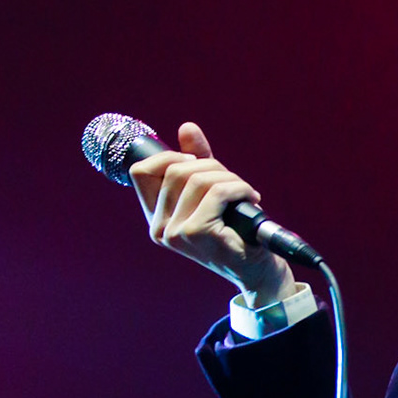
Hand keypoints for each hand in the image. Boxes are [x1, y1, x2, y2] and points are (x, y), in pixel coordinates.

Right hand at [128, 122, 292, 303]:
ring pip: (198, 178)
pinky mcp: (196, 233)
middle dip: (210, 166)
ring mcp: (175, 233)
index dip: (168, 157)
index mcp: (156, 217)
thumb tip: (187, 127)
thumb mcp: (212, 191)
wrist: (256, 269)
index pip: (140, 171)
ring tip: (244, 193)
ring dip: (230, 178)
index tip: (196, 162)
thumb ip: (197, 161)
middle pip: (176, 168)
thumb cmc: (235, 231)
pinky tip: (251, 199)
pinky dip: (239, 188)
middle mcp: (159, 227)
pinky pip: (218, 191)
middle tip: (232, 184)